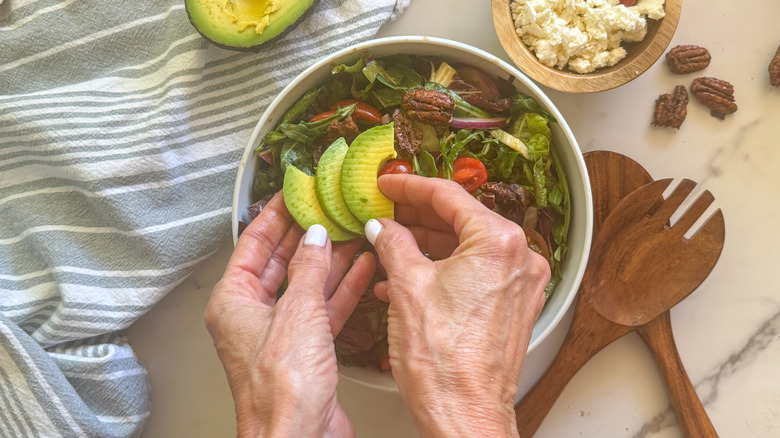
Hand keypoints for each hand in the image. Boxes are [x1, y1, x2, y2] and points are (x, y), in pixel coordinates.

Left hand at [205, 192, 374, 437]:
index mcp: (234, 302)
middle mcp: (253, 316)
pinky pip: (324, 309)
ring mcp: (282, 333)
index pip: (253, 246)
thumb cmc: (281, 390)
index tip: (291, 194)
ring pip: (307, 285)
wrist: (299, 437)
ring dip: (331, 260)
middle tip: (327, 208)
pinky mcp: (307, 349)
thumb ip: (309, 270)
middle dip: (307, 236)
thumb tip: (315, 237)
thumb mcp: (298, 314)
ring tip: (352, 231)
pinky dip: (343, 288)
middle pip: (282, 263)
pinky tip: (362, 267)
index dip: (273, 217)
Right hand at [366, 175, 549, 437]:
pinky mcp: (513, 307)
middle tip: (386, 212)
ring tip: (389, 245)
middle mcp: (520, 259)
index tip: (388, 184)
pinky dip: (443, 271)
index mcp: (499, 242)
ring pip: (466, 248)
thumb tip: (383, 227)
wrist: (464, 414)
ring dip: (427, 246)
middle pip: (461, 221)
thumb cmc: (443, 363)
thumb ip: (393, 243)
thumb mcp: (406, 286)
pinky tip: (407, 277)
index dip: (409, 186)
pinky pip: (475, 274)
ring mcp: (520, 284)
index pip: (448, 196)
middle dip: (418, 217)